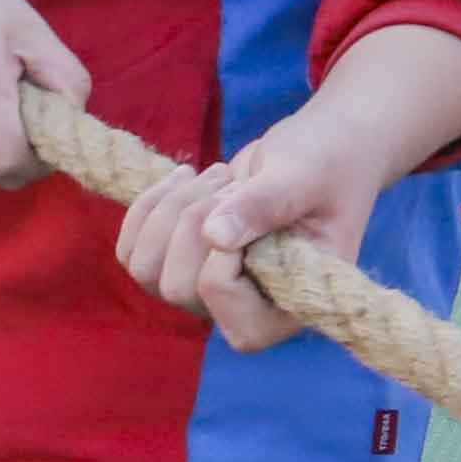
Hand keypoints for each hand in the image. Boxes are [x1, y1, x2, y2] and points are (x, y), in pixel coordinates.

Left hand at [113, 24, 460, 350]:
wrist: (321, 151)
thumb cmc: (328, 162)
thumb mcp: (304, 176)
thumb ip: (265, 205)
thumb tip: (213, 237)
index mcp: (291, 306)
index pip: (221, 301)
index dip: (218, 255)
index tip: (246, 205)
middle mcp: (246, 310)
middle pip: (175, 288)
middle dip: (192, 220)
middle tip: (229, 178)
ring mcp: (209, 293)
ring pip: (145, 271)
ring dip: (170, 211)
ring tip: (215, 174)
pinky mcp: (183, 266)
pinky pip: (131, 252)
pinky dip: (147, 208)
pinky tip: (184, 176)